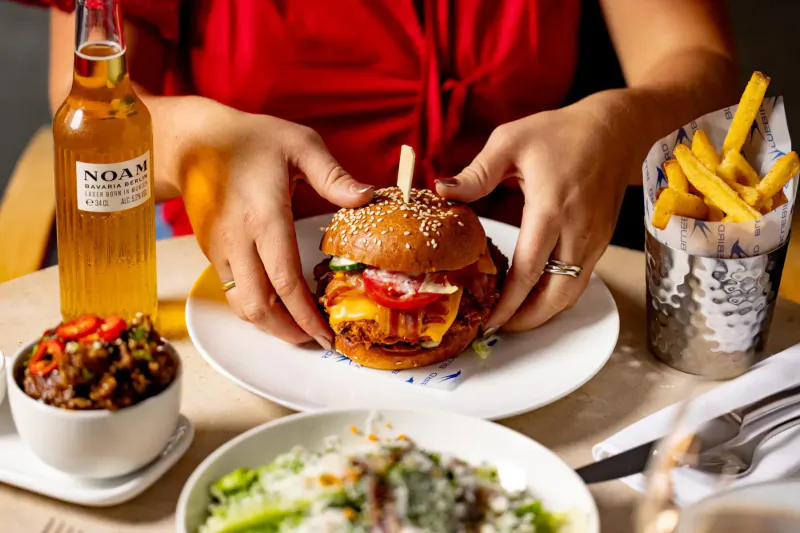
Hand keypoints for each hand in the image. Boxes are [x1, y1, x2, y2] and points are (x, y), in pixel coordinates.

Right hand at [177, 98, 373, 346]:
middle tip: (316, 340)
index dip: (305, 314)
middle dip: (288, 331)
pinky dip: (255, 307)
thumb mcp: (299, 144)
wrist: (192, 141)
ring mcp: (220, 249)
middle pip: (259, 305)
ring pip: (241, 305)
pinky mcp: (210, 252)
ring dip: (269, 325)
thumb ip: (333, 175)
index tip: (325, 333)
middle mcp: (237, 240)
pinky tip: (277, 304)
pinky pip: (232, 291)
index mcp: (264, 217)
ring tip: (298, 330)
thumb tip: (368, 197)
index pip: (284, 280)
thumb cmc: (251, 139)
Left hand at [436, 96, 630, 331]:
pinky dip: (558, 293)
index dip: (508, 303)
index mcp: (551, 210)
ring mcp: (594, 240)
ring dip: (544, 311)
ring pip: (572, 292)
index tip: (489, 321)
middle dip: (528, 320)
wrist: (614, 129)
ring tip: (514, 317)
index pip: (529, 270)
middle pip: (557, 295)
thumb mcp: (511, 141)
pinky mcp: (601, 241)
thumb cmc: (561, 132)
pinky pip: (580, 279)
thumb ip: (477, 172)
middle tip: (499, 328)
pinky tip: (536, 293)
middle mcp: (578, 232)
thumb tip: (443, 191)